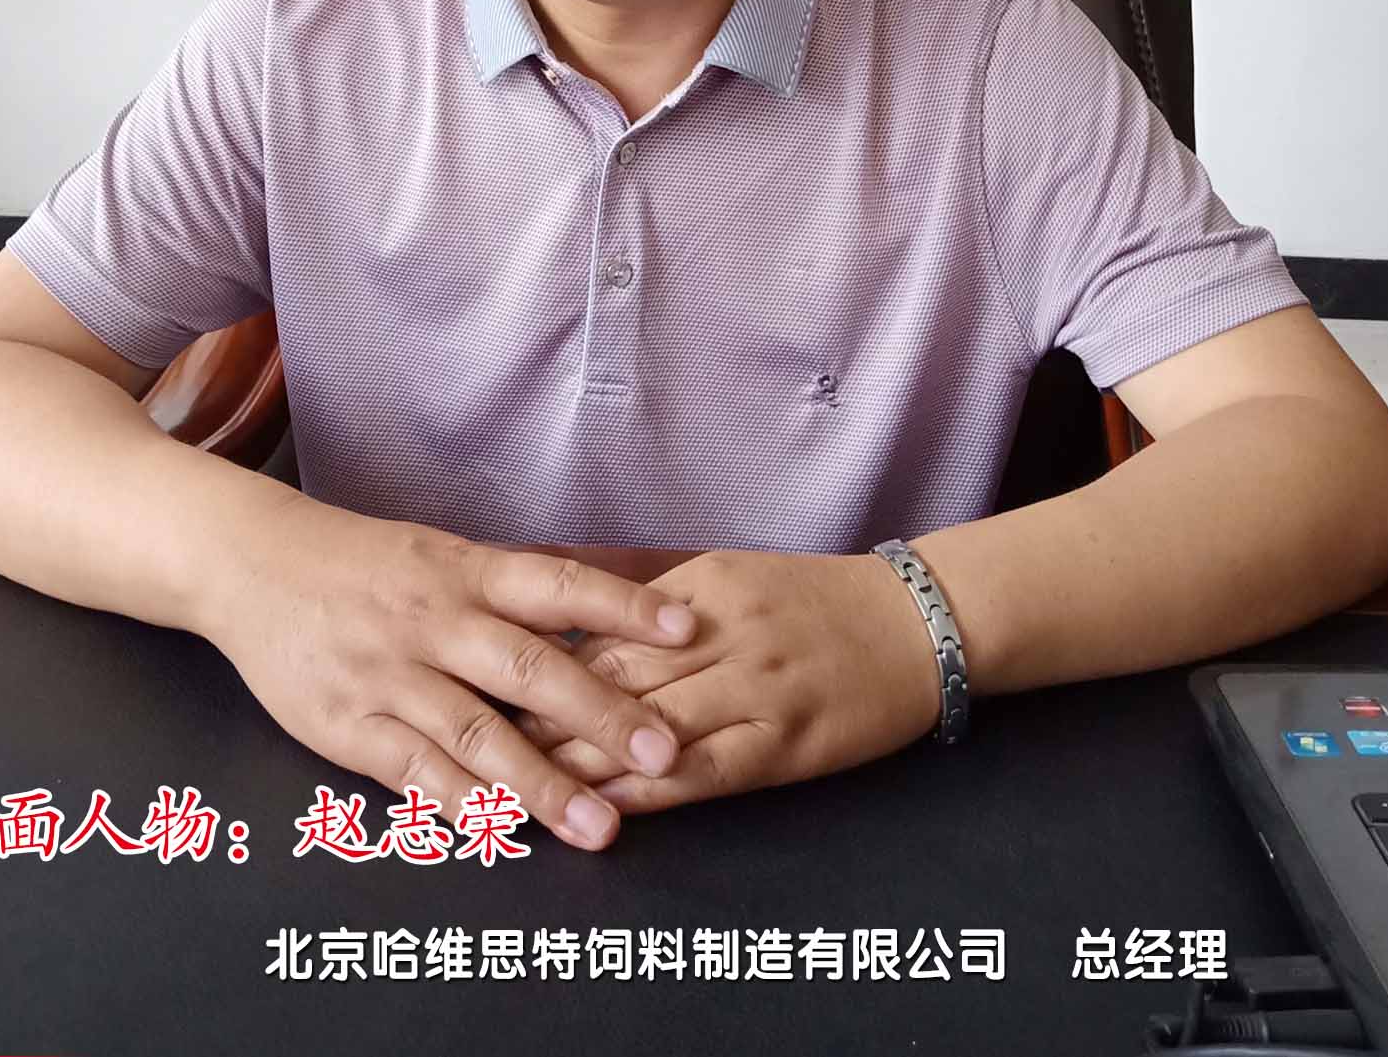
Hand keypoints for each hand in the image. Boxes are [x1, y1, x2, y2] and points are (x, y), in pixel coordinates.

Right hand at [205, 494, 699, 851]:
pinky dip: (462, 806)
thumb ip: (513, 591)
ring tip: (601, 826)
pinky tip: (507, 833)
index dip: (624, 605)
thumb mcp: (442, 555)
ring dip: (543, 785)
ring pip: (476, 734)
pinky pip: (414, 773)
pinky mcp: (348, 726)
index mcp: (466, 570)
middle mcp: (436, 620)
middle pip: (529, 667)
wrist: (252, 563)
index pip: (558, 583)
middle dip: (602, 714)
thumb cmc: (365, 564)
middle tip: (665, 752)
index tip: (687, 630)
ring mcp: (390, 676)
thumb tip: (607, 614)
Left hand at [509, 549, 945, 813]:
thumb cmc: (816, 601)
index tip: (480, 689)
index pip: (598, 629)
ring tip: (514, 788)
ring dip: (576, 762)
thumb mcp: (729, 576)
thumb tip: (568, 622)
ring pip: (645, 727)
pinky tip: (604, 811)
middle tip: (471, 744)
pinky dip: (647, 792)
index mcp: (697, 588)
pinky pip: (704, 771)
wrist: (915, 623)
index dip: (534, 666)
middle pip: (607, 678)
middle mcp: (717, 632)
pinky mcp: (784, 741)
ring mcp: (753, 687)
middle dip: (536, 715)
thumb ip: (653, 601)